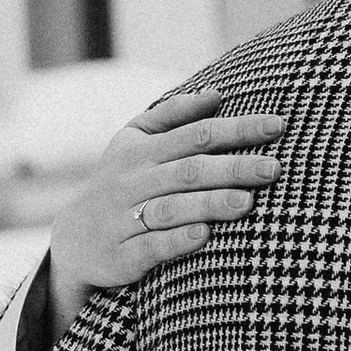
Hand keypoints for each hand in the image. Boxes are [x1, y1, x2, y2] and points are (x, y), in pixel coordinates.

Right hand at [49, 86, 283, 313]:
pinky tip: (204, 236)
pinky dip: (176, 241)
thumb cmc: (118, 183)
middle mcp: (134, 182)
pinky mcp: (120, 256)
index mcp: (142, 151)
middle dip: (233, 168)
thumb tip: (216, 94)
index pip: (197, 134)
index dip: (238, 129)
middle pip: (189, 170)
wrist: (71, 241)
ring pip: (172, 208)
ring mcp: (125, 219)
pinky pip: (150, 247)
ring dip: (210, 204)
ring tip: (247, 203)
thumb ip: (173, 116)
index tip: (278, 126)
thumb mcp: (133, 141)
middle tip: (274, 168)